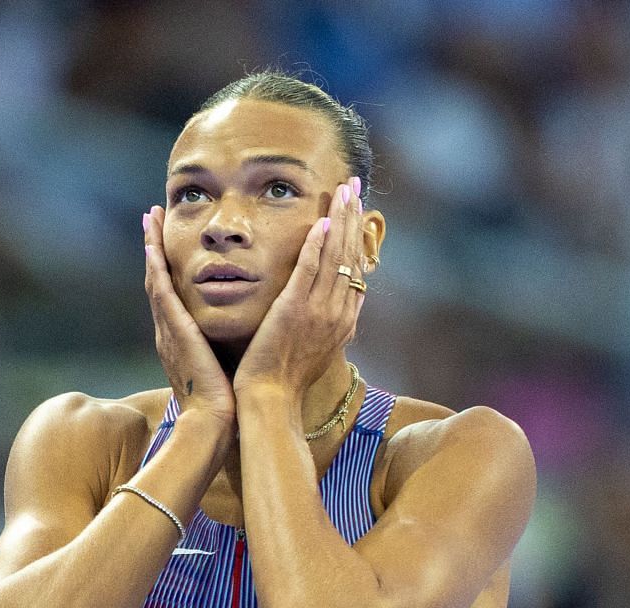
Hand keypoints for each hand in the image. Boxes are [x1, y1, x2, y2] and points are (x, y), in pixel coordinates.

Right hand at [144, 206, 234, 430]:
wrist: (212, 422)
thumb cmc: (222, 402)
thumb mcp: (220, 366)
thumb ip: (222, 347)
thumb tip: (237, 337)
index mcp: (179, 338)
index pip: (171, 293)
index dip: (166, 265)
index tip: (165, 239)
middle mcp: (167, 331)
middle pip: (157, 279)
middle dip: (154, 246)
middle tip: (151, 215)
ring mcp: (167, 330)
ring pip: (156, 279)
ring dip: (151, 246)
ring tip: (150, 217)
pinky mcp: (175, 332)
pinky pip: (162, 294)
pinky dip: (156, 269)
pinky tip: (154, 247)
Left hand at [233, 177, 368, 401]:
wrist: (272, 399)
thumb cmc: (288, 379)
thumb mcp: (320, 349)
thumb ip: (332, 324)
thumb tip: (347, 308)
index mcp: (343, 319)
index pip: (356, 269)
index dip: (357, 237)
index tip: (357, 211)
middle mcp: (337, 311)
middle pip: (351, 255)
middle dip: (353, 217)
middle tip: (354, 185)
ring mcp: (317, 310)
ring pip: (335, 257)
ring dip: (340, 220)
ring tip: (344, 191)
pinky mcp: (294, 309)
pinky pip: (309, 270)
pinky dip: (316, 245)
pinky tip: (322, 222)